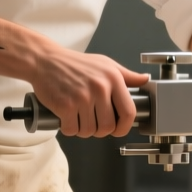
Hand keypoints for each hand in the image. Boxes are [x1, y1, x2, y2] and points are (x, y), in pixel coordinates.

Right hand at [26, 45, 149, 137]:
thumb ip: (126, 75)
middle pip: (108, 126)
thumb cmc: (75, 63)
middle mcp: (100, 88)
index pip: (129, 112)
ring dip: (83, 130)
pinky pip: (72, 129)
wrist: (45, 60)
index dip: (125, 127)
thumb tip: (145, 80)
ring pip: (90, 131)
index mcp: (113, 79)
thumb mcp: (105, 64)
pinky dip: (69, 129)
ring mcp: (82, 98)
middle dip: (100, 130)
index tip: (118, 129)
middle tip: (93, 123)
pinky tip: (67, 119)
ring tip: (79, 119)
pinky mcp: (65, 106)